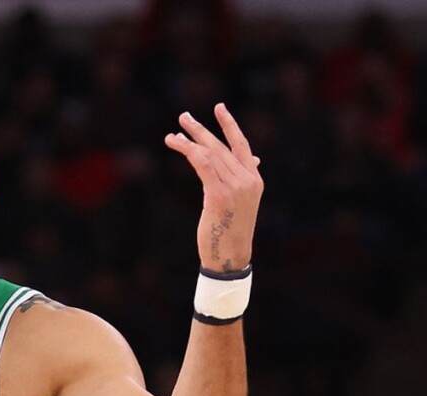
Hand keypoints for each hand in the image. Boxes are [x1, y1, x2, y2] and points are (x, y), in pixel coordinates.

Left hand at [164, 103, 263, 272]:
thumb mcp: (239, 204)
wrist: (231, 256)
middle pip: (221, 146)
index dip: (230, 125)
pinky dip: (188, 151)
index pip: (242, 145)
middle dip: (201, 130)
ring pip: (210, 154)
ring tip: (172, 133)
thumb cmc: (230, 231)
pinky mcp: (219, 194)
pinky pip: (203, 164)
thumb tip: (252, 161)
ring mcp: (235, 187)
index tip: (219, 109)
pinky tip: (176, 145)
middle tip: (183, 117)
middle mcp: (248, 180)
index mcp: (255, 180)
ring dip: (189, 141)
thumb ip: (240, 181)